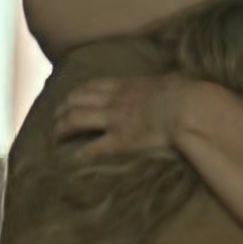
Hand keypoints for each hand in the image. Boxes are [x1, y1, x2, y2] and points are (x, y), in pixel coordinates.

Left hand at [52, 74, 191, 156]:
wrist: (191, 107)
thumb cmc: (190, 93)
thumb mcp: (173, 81)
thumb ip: (165, 84)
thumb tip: (174, 82)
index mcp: (128, 84)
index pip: (93, 85)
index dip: (76, 92)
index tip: (68, 99)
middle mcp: (115, 100)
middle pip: (76, 99)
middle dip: (60, 109)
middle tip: (53, 120)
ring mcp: (115, 119)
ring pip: (75, 119)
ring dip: (59, 129)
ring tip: (50, 139)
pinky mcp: (120, 141)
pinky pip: (91, 149)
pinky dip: (76, 155)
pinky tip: (66, 162)